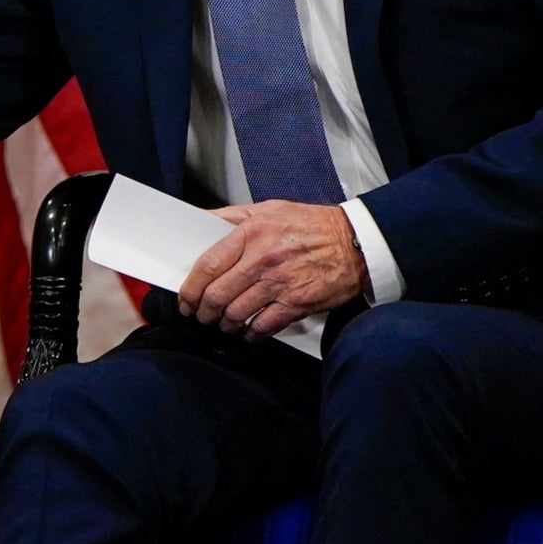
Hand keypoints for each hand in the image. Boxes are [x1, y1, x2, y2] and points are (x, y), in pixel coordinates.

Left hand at [177, 200, 366, 337]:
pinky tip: (248, 331)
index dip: (191, 287)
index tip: (186, 298)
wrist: (356, 242)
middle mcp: (264, 258)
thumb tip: (199, 221)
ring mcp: (281, 282)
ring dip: (224, 324)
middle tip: (201, 315)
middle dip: (203, 311)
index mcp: (253, 232)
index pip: (208, 265)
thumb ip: (231, 217)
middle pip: (218, 294)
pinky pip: (263, 326)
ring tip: (224, 323)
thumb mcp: (269, 209)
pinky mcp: (297, 302)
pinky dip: (250, 334)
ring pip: (236, 314)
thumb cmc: (313, 226)